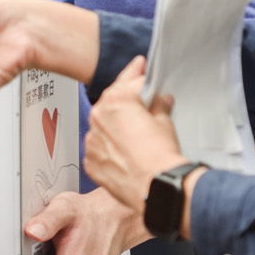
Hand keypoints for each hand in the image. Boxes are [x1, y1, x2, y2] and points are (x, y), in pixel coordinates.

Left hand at [83, 56, 189, 211]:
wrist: (156, 188)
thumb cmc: (160, 157)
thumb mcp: (164, 122)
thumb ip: (158, 106)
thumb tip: (160, 101)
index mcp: (116, 101)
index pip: (129, 80)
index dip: (137, 72)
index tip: (139, 66)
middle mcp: (98, 117)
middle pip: (112, 101)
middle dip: (126, 100)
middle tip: (140, 98)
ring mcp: (92, 140)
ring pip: (103, 125)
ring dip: (116, 124)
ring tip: (135, 132)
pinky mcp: (90, 160)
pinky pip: (99, 146)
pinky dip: (109, 146)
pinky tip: (124, 150)